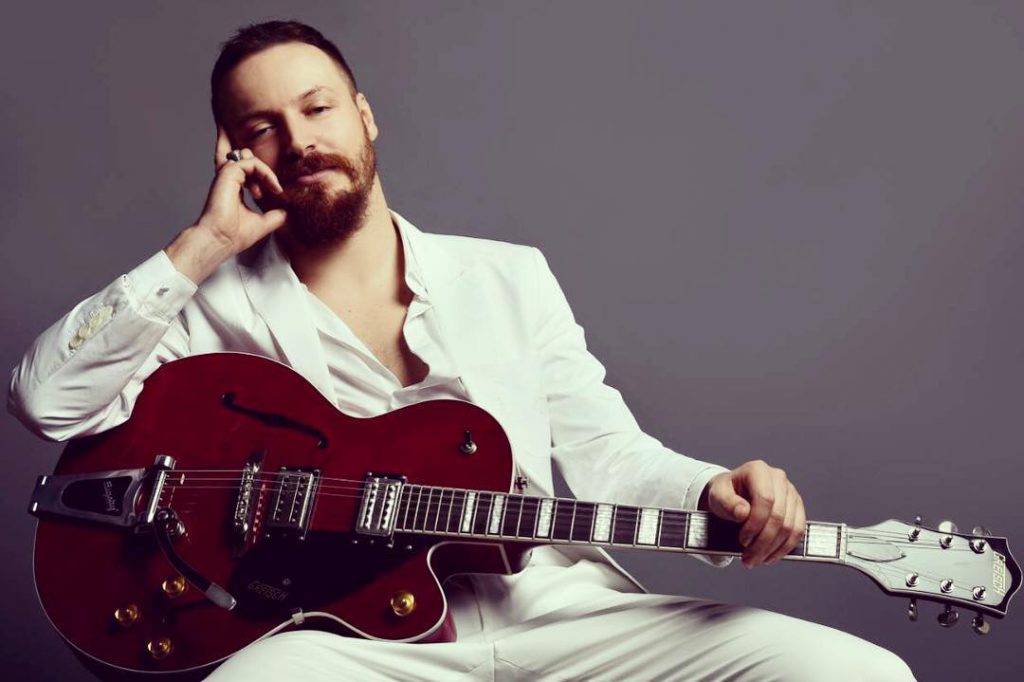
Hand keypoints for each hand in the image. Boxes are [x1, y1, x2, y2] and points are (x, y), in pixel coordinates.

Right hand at [195, 127, 286, 251]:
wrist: (221, 240)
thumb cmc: (235, 235)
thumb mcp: (263, 223)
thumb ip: (274, 215)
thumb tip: (286, 211)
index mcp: (235, 189)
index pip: (251, 172)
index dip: (267, 177)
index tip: (278, 193)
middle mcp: (230, 180)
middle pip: (249, 160)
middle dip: (266, 172)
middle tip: (275, 190)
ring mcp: (228, 175)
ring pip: (250, 157)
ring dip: (266, 171)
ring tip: (271, 188)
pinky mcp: (228, 173)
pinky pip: (251, 162)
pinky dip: (265, 171)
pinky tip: (272, 186)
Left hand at [702, 460, 805, 567]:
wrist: (731, 496)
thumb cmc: (724, 494)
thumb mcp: (717, 495)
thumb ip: (726, 502)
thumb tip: (743, 512)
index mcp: (758, 470)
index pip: (765, 499)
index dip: (756, 524)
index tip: (742, 540)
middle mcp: (778, 478)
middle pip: (779, 516)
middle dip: (763, 542)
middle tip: (749, 558)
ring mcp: (790, 492)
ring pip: (790, 526)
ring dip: (774, 549)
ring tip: (757, 560)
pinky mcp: (797, 507)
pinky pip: (798, 531)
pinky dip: (785, 547)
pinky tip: (770, 556)